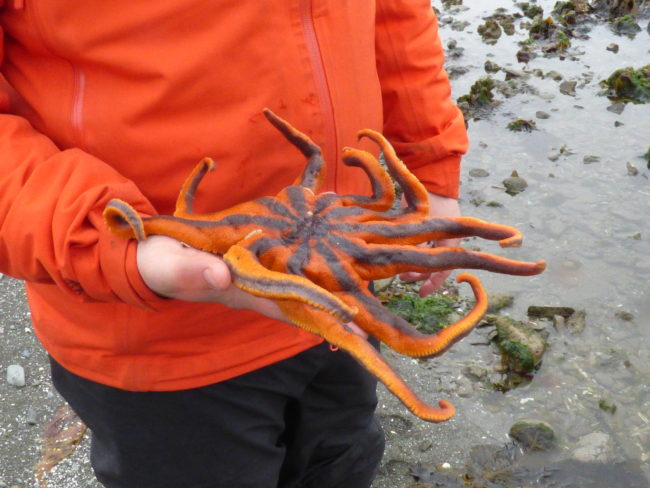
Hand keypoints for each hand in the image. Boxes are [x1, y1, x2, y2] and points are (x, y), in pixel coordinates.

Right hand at [136, 235, 367, 336]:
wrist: (147, 251)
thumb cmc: (154, 263)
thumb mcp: (165, 266)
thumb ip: (188, 271)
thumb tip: (221, 276)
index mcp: (241, 290)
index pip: (290, 306)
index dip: (323, 313)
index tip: (357, 320)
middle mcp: (257, 284)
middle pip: (306, 297)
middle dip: (340, 302)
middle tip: (380, 304)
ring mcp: (257, 268)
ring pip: (303, 276)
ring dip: (333, 273)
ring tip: (370, 269)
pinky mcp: (254, 252)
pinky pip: (289, 254)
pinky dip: (311, 247)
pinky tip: (331, 231)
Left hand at [399, 193, 460, 296]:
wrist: (431, 178)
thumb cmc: (433, 200)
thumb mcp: (429, 227)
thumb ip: (422, 246)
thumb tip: (410, 267)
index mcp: (450, 244)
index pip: (442, 272)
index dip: (432, 285)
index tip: (421, 294)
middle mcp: (443, 242)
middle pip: (431, 267)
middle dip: (418, 275)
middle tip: (403, 277)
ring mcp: (432, 235)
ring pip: (423, 258)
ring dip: (412, 265)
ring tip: (399, 269)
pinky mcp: (422, 229)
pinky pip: (419, 247)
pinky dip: (410, 253)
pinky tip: (397, 254)